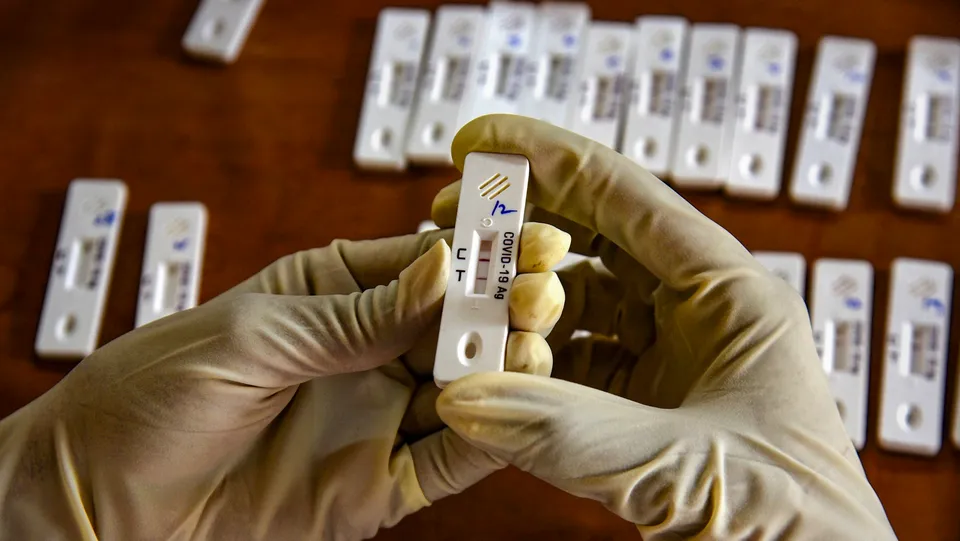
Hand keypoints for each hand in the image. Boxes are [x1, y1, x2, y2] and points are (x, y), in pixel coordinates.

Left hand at [0, 227, 568, 539]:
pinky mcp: (380, 484)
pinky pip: (450, 458)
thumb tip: (443, 269)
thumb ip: (356, 314)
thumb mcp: (253, 336)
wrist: (99, 497)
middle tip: (538, 294)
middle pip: (461, 323)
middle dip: (506, 304)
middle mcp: (367, 352)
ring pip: (469, 388)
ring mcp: (378, 417)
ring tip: (533, 347)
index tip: (526, 234)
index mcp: (336, 292)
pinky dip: (486, 435)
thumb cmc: (150, 393)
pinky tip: (508, 409)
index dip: (479, 247)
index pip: (426, 261)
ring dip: (509, 368)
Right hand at [432, 115, 895, 539]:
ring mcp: (669, 367)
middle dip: (521, 225)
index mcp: (731, 298)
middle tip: (454, 215)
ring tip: (461, 296)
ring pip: (576, 306)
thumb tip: (468, 394)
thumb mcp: (683, 468)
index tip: (482, 143)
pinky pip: (570, 368)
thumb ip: (568, 433)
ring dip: (517, 300)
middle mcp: (699, 321)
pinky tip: (489, 364)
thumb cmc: (798, 530)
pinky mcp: (643, 414)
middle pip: (595, 242)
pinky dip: (525, 363)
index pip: (629, 199)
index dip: (549, 162)